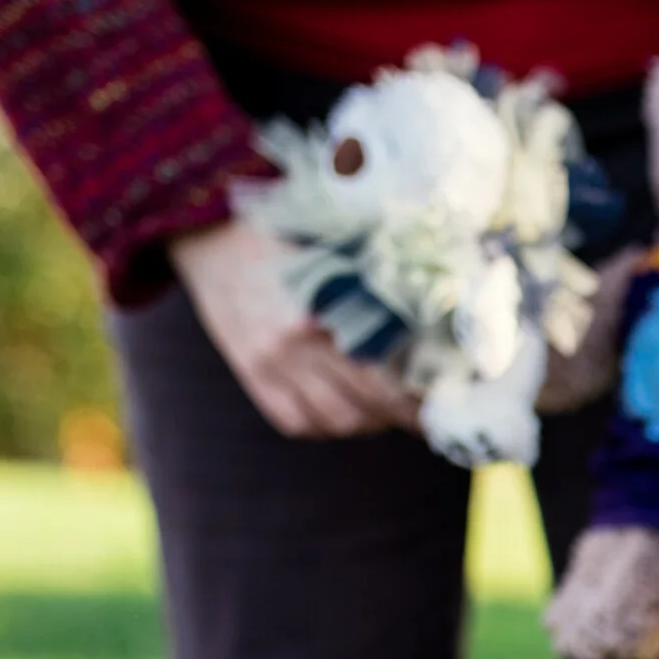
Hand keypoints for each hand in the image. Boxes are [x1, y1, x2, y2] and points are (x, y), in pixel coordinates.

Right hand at [171, 220, 419, 438]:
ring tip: (385, 411)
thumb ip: (374, 298)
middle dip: (402, 418)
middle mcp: (296, 343)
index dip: (418, 401)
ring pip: (334, 422)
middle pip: (365, 406)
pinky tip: (341, 411)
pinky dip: (324, 426)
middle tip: (426, 415)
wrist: (214, 232)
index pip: (385, 377)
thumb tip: (431, 337)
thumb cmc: (291, 238)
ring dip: (367, 424)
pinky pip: (295, 423)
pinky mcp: (250, 373)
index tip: (445, 404)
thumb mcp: (338, 259)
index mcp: (326, 311)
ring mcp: (269, 363)